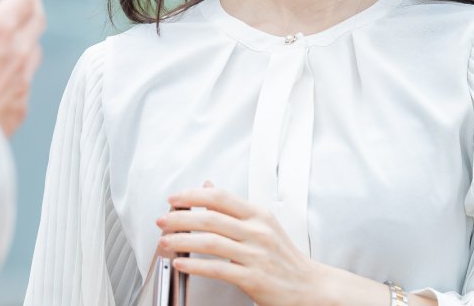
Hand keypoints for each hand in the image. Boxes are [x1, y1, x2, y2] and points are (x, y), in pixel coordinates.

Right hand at [0, 0, 45, 136]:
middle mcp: (15, 58)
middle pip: (36, 23)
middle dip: (33, 6)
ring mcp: (19, 87)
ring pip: (33, 54)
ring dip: (27, 40)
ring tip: (18, 34)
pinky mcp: (16, 112)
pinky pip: (24, 85)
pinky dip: (18, 73)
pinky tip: (4, 76)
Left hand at [157, 184, 326, 305]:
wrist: (310, 286)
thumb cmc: (285, 258)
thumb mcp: (264, 225)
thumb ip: (234, 208)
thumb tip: (207, 187)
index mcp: (260, 215)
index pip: (221, 197)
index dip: (193, 196)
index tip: (174, 199)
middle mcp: (258, 232)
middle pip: (211, 218)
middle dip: (180, 218)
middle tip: (163, 220)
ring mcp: (256, 255)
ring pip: (210, 242)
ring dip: (181, 241)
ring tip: (165, 242)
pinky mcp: (253, 278)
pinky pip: (217, 269)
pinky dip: (194, 266)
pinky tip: (181, 264)